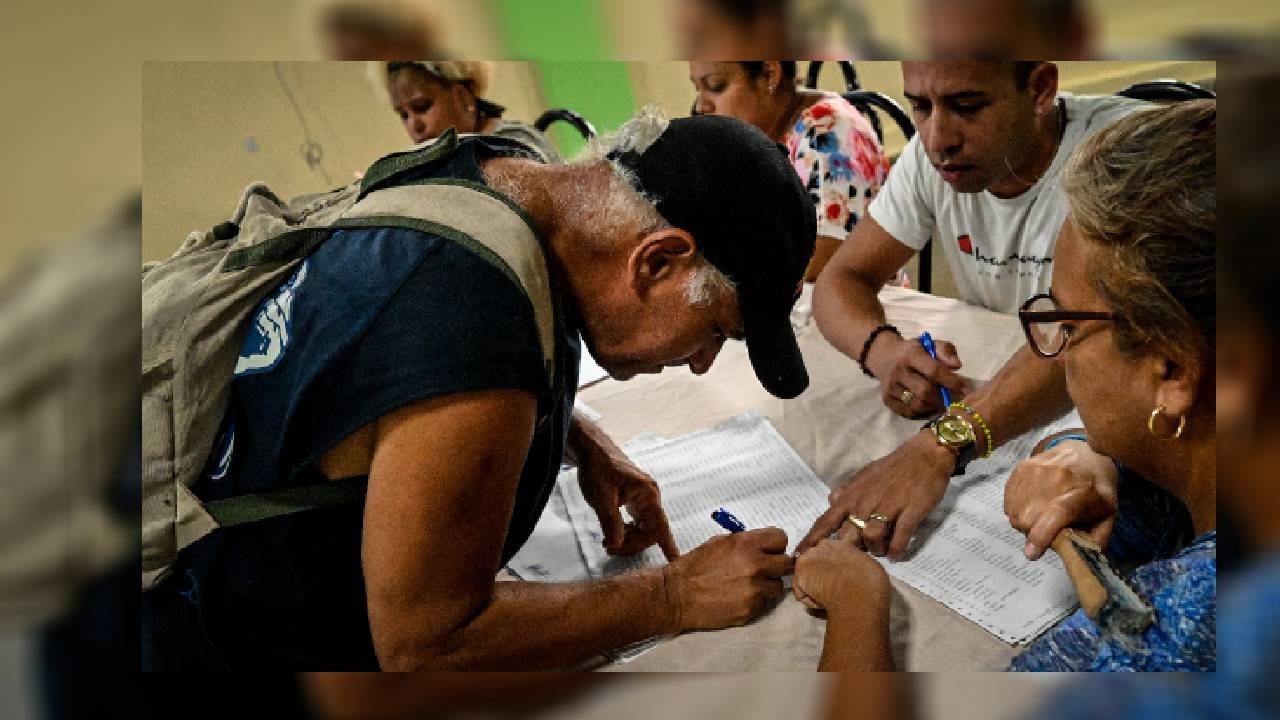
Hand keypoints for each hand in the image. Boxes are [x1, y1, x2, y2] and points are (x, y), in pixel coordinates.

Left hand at [577, 443, 678, 559]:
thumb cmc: (598, 469)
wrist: (592, 451)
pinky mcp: (636, 500)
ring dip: (628, 539)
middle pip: (650, 531)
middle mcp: (651, 497)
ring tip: (607, 542)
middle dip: (632, 544)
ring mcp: (644, 499)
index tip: (676, 562)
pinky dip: (626, 531)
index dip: (669, 546)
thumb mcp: (601, 498)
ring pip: (643, 529)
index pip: (660, 526)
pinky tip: (613, 534)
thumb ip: (611, 523)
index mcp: (648, 495)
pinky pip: (637, 522)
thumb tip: (617, 544)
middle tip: (609, 547)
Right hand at [661, 528, 792, 630]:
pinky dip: (756, 600)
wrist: (677, 595)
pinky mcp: (751, 610)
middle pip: (786, 563)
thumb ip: (745, 542)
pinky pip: (764, 603)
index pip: (781, 538)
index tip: (769, 550)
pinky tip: (739, 598)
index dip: (775, 544)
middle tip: (764, 569)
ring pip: (778, 586)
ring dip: (768, 585)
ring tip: (750, 586)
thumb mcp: (719, 542)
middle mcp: (755, 565)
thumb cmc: (695, 566)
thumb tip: (762, 546)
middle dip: (776, 565)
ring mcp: (755, 590)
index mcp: (747, 544)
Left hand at [793, 537, 889, 611]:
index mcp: (838, 542)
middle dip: (818, 575)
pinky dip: (811, 601)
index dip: (831, 567)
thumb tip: (850, 567)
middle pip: (812, 562)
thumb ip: (853, 561)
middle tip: (832, 590)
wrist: (861, 594)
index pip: (827, 553)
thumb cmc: (870, 581)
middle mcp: (819, 547)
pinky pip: (801, 593)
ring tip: (829, 598)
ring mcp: (807, 560)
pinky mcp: (799, 577)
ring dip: (813, 588)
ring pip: (805, 577)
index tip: (838, 578)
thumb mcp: (866, 563)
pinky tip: (824, 603)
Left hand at [797, 431, 953, 558]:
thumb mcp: (863, 476)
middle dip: (846, 551)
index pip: (825, 521)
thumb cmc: (892, 468)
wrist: (924, 455)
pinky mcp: (911, 510)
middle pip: (847, 534)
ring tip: (880, 552)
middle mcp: (865, 502)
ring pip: (872, 536)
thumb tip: (831, 502)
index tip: (798, 558)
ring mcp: (888, 506)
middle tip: (850, 562)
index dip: (811, 541)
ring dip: (875, 550)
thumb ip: (846, 491)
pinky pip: (900, 535)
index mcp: (851, 496)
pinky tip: (895, 554)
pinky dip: (896, 548)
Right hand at [866, 332, 965, 418]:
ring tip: (939, 402)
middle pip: (925, 391)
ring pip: (917, 405)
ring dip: (933, 406)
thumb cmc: (914, 351)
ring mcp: (891, 387)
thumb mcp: (930, 344)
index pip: (933, 371)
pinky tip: (927, 405)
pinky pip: (909, 412)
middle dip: (942, 397)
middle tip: (952, 398)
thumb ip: (946, 351)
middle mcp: (898, 372)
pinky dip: (922, 412)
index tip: (964, 388)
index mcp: (911, 355)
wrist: (885, 357)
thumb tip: (957, 366)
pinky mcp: (887, 400)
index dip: (951, 382)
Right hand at [1004, 439, 1118, 559]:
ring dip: (1023, 521)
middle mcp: (1058, 477)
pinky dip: (1015, 508)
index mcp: (1084, 492)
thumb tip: (1076, 558)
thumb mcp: (1108, 515)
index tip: (1032, 554)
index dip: (1042, 535)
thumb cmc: (1097, 488)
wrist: (1084, 452)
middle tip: (1045, 531)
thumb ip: (1095, 539)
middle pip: (1030, 516)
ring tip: (1038, 517)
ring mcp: (1036, 470)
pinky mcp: (1022, 467)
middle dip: (1033, 532)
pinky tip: (1029, 506)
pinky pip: (1009, 498)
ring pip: (1015, 509)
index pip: (1058, 512)